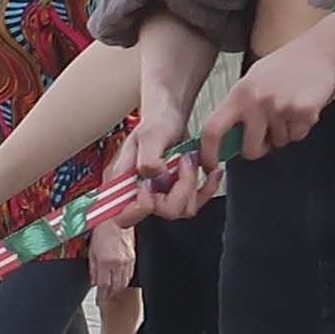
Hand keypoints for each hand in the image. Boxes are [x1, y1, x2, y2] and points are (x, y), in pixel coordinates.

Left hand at [88, 217, 137, 297]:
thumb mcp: (91, 250)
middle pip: (115, 287)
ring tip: (111, 292)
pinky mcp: (133, 258)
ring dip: (117, 290)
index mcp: (105, 261)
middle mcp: (117, 263)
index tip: (99, 299)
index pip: (104, 285)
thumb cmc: (102, 231)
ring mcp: (127, 261)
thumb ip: (92, 269)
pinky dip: (124, 281)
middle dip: (110, 294)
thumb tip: (93, 281)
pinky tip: (119, 282)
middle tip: (104, 297)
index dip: (101, 295)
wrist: (116, 220)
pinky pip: (129, 275)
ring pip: (124, 282)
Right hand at [137, 66, 221, 219]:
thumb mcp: (151, 135)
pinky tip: (211, 172)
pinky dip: (208, 188)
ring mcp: (161, 195)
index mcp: (124, 183)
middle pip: (163, 212)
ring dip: (193, 183)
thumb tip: (154, 178)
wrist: (171, 116)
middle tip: (181, 162)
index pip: (123, 217)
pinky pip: (196, 203)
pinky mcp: (179, 193)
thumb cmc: (157, 122)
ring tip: (190, 159)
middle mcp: (141, 194)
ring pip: (183, 209)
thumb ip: (148, 159)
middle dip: (180, 187)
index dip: (139, 209)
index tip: (152, 185)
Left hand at [220, 26, 334, 161]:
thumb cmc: (284, 66)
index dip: (208, 153)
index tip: (210, 166)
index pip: (212, 129)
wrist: (318, 50)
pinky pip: (298, 136)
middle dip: (259, 149)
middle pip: (250, 149)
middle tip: (267, 134)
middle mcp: (256, 101)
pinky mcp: (303, 112)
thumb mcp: (252, 81)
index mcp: (239, 93)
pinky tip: (302, 108)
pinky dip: (301, 128)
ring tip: (289, 108)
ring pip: (279, 143)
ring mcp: (280, 107)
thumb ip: (239, 107)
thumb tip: (226, 139)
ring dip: (284, 133)